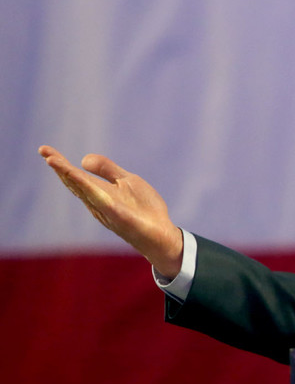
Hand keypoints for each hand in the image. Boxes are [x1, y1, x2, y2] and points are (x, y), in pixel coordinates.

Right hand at [38, 146, 183, 276]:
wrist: (162, 233)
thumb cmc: (143, 209)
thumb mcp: (127, 181)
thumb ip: (107, 170)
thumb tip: (82, 159)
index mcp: (99, 192)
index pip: (75, 176)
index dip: (60, 163)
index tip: (44, 149)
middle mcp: (98, 202)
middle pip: (75, 183)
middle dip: (60, 168)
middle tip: (44, 152)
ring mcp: (108, 211)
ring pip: (86, 192)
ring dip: (71, 177)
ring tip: (55, 162)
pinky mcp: (122, 219)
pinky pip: (107, 206)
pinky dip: (97, 196)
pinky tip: (88, 186)